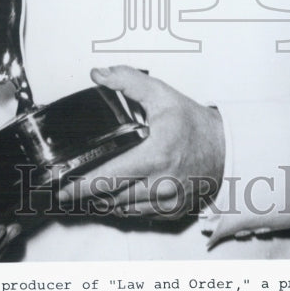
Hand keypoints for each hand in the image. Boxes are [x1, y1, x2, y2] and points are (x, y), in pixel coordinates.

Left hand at [57, 66, 224, 219]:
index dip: (81, 186)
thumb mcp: (162, 95)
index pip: (109, 177)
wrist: (227, 149)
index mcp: (156, 155)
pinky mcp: (172, 212)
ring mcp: (168, 202)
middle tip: (64, 191)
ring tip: (86, 191)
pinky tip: (113, 196)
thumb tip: (99, 74)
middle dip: (85, 195)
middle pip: (111, 198)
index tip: (62, 187)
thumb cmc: (194, 124)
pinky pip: (138, 216)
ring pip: (122, 210)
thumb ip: (128, 82)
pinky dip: (122, 208)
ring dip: (102, 202)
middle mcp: (162, 183)